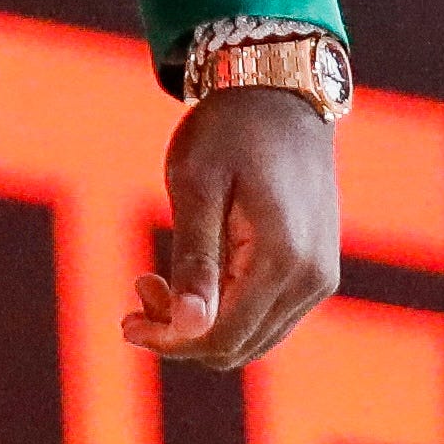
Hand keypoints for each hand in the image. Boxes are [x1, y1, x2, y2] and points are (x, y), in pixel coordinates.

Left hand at [121, 85, 338, 368]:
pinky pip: (266, 315)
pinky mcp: (314, 271)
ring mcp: (318, 279)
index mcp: (283, 261)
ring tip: (153, 278)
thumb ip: (194, 260)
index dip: (170, 341)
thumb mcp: (196, 185)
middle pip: (238, 346)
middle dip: (180, 333)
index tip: (125, 323)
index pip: (223, 336)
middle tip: (138, 287)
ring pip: (253, 337)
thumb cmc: (228, 132)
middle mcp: (311, 281)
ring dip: (200, 323)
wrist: (279, 97)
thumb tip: (187, 329)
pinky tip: (191, 275)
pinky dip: (225, 309)